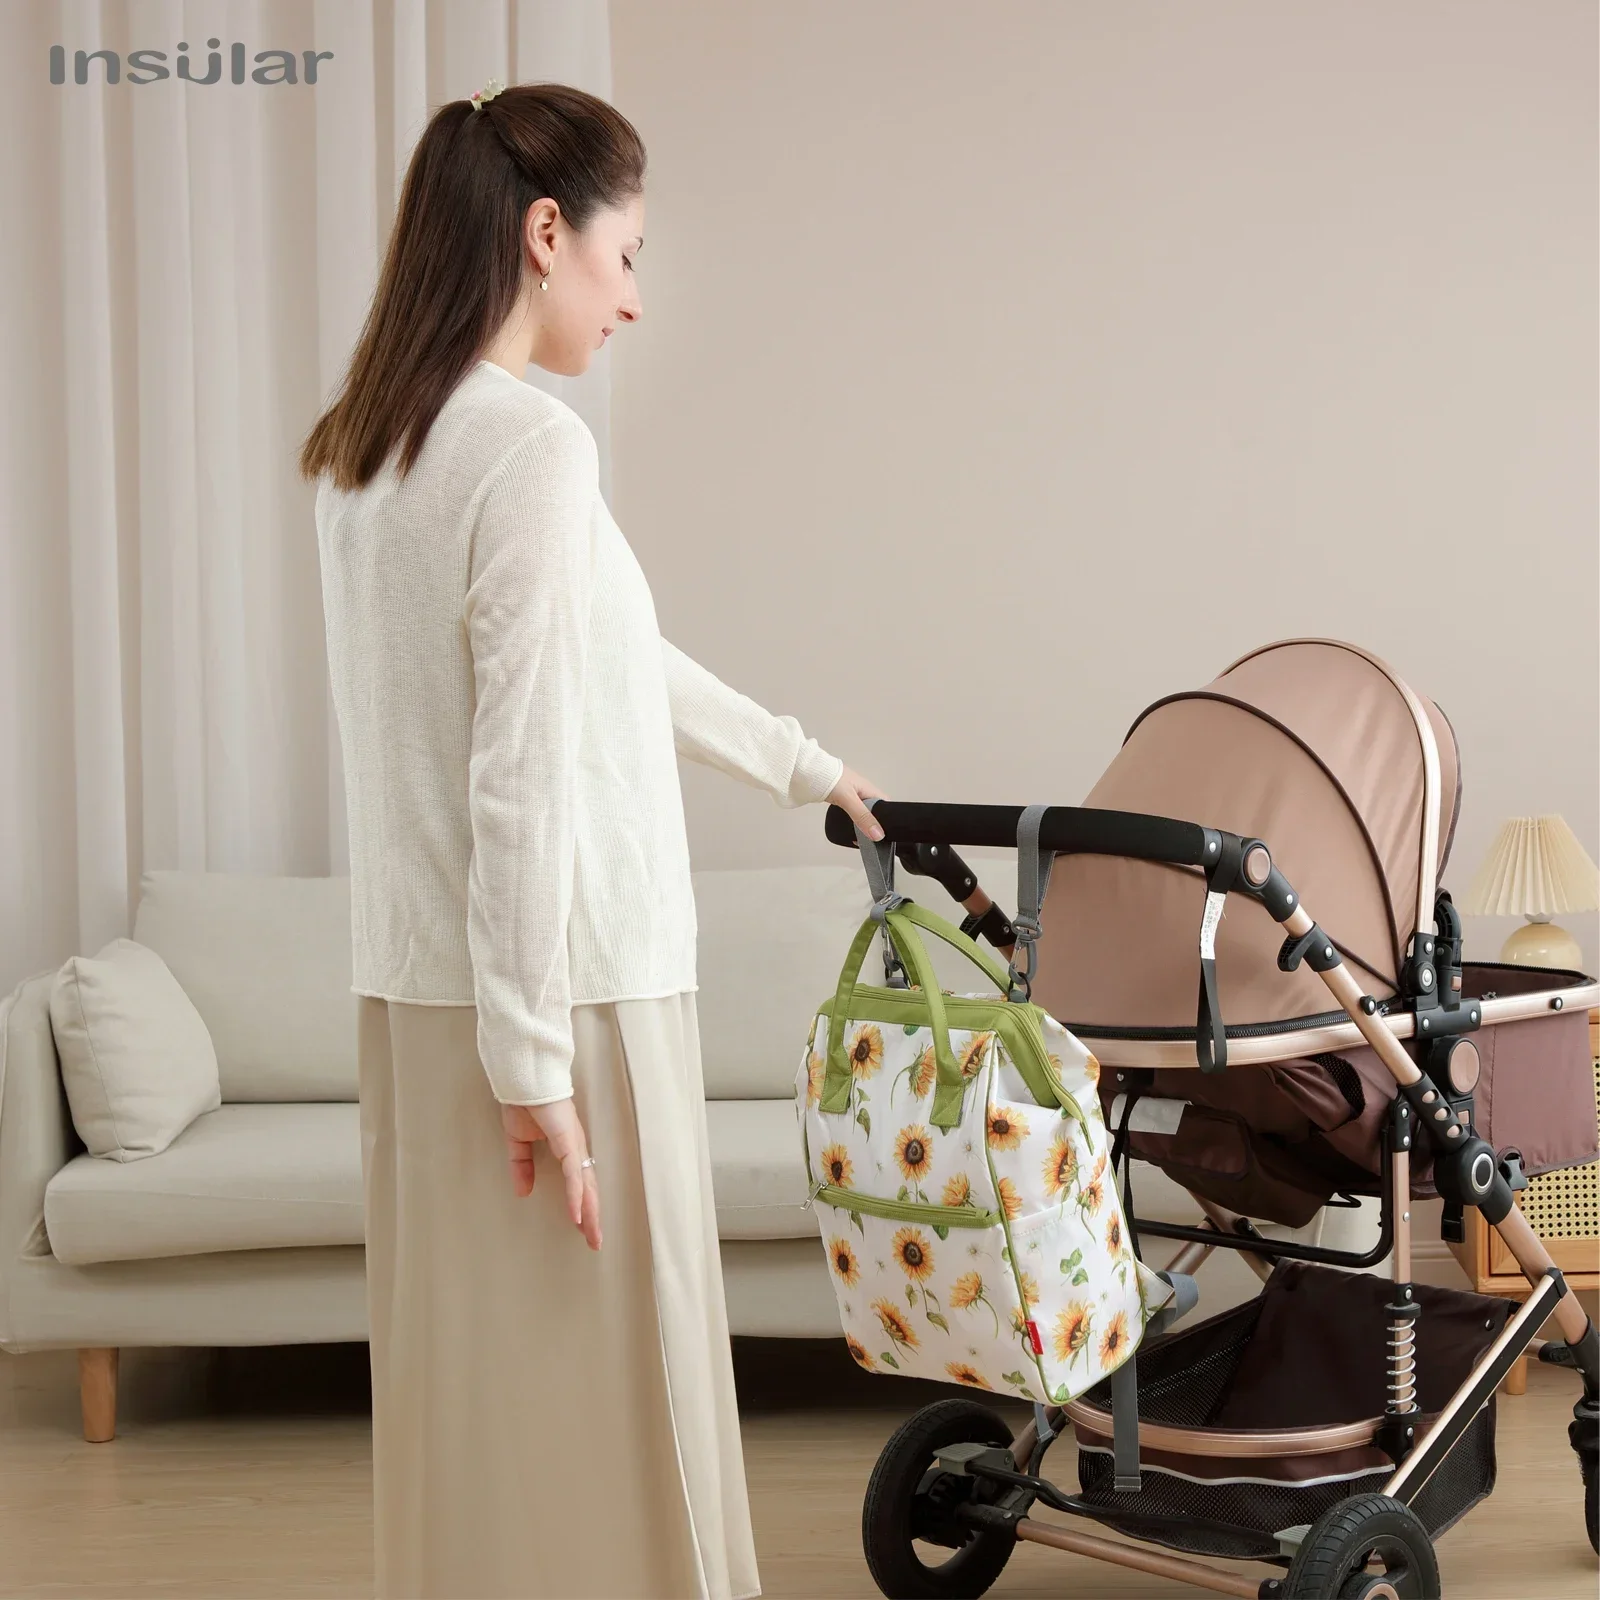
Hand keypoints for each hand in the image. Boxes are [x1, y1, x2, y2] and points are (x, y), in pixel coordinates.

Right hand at [499, 1096, 602, 1249]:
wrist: (524, 1081)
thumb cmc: (524, 1104)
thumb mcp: (519, 1142)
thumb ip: (522, 1165)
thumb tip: (523, 1191)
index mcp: (567, 1148)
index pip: (579, 1182)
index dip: (582, 1205)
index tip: (583, 1227)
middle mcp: (576, 1149)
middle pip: (588, 1189)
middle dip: (592, 1217)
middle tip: (595, 1242)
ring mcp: (574, 1146)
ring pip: (586, 1186)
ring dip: (589, 1213)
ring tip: (592, 1237)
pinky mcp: (569, 1142)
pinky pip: (574, 1175)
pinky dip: (576, 1196)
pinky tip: (578, 1215)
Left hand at [827, 764, 891, 839]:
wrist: (807, 770)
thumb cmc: (830, 778)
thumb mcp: (849, 799)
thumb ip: (862, 817)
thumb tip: (878, 835)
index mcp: (870, 789)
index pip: (887, 804)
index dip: (890, 817)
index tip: (889, 833)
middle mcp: (862, 792)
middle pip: (875, 810)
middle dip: (875, 824)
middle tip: (874, 840)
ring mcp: (851, 796)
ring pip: (862, 812)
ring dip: (863, 824)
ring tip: (863, 838)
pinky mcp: (841, 799)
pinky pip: (852, 812)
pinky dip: (853, 822)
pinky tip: (850, 829)